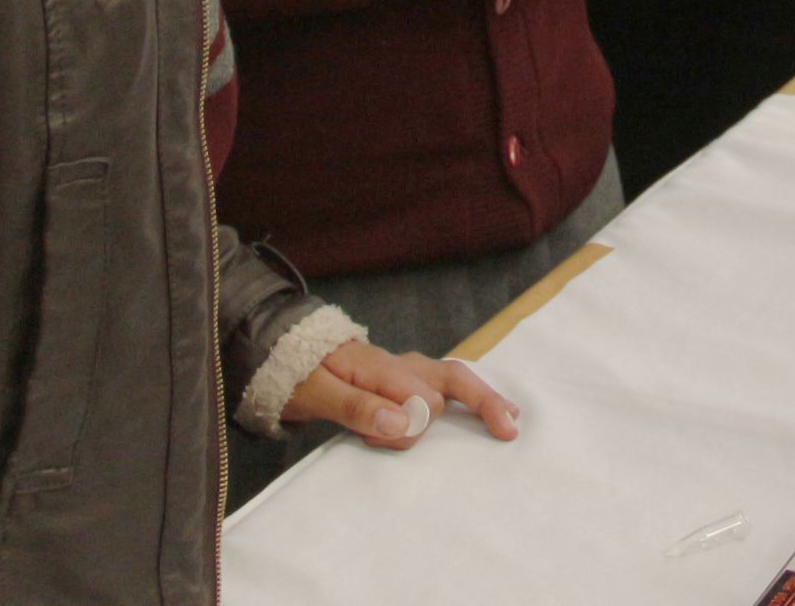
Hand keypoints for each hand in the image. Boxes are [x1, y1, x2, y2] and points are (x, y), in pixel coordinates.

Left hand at [282, 337, 521, 449]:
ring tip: (510, 419)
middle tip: (506, 428)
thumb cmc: (299, 375)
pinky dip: (468, 397)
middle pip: (451, 381)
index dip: (412, 426)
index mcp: (383, 367)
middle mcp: (403, 365)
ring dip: (481, 399)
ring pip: (453, 380)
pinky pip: (442, 386)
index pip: (421, 398)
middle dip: (470, 406)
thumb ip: (359, 408)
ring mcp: (405, 370)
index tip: (379, 442)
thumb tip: (407, 423)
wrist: (284, 353)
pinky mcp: (403, 379)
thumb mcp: (318, 394)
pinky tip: (484, 408)